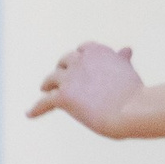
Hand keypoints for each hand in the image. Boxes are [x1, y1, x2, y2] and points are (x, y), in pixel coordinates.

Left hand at [29, 42, 143, 136]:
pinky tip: (29, 114)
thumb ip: (122, 61)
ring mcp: (70, 77)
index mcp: (98, 51)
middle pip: (65, 61)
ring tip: (45, 89)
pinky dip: (36, 108)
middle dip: (63, 69)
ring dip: (47, 84)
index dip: (80, 58)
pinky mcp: (64, 96)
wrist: (132, 109)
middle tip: (61, 78)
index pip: (83, 49)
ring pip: (52, 79)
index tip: (81, 64)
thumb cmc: (135, 94)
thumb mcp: (128, 71)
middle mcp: (81, 59)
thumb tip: (126, 50)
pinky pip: (45, 101)